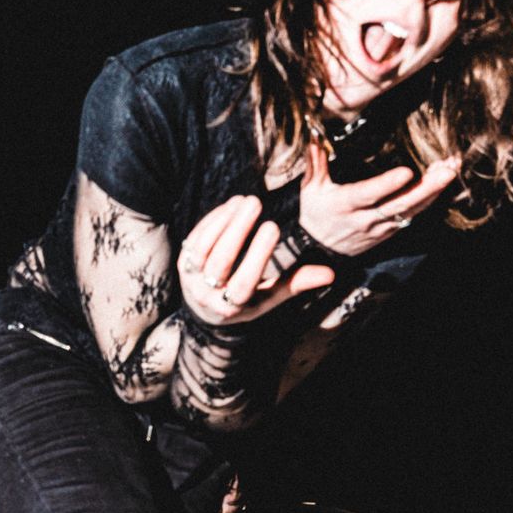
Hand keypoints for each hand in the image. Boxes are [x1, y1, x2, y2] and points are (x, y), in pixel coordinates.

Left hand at [178, 195, 335, 326]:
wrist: (206, 312)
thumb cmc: (247, 301)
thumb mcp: (270, 297)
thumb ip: (296, 283)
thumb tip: (330, 274)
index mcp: (232, 307)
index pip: (244, 281)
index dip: (257, 255)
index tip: (273, 227)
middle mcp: (207, 295)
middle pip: (220, 261)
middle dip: (237, 230)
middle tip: (256, 202)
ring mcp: (191, 279)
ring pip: (202, 248)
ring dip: (223, 221)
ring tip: (244, 200)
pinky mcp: (182, 264)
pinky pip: (194, 239)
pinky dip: (211, 221)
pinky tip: (230, 206)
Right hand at [300, 143, 459, 255]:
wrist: (318, 249)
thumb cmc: (315, 213)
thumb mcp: (311, 189)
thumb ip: (315, 162)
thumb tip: (314, 135)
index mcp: (344, 205)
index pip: (367, 194)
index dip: (387, 185)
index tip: (406, 172)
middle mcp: (365, 218)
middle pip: (399, 204)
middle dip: (426, 188)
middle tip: (447, 170)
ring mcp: (380, 227)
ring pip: (410, 210)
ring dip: (433, 192)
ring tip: (451, 170)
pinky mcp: (390, 231)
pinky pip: (412, 216)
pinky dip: (429, 200)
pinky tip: (443, 184)